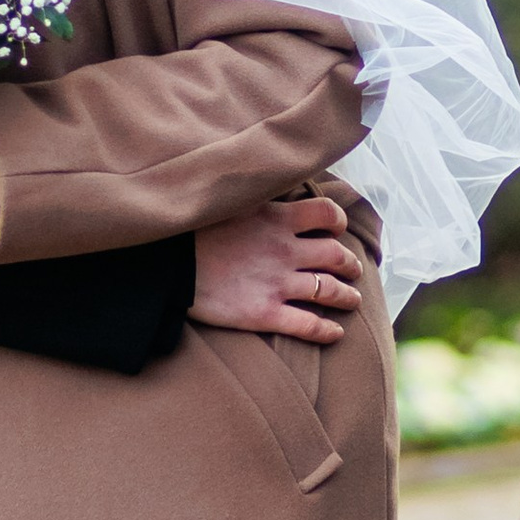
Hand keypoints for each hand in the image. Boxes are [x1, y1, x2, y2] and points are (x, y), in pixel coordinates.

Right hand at [192, 193, 365, 343]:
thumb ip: (255, 200)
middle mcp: (285, 250)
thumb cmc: (192, 230)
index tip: (336, 231)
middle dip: (350, 264)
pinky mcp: (265, 313)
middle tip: (352, 270)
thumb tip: (266, 186)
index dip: (337, 223)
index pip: (327, 214)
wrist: (167, 265)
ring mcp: (278, 283)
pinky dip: (328, 331)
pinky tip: (335, 333)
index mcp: (276, 219)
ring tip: (351, 301)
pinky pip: (309, 325)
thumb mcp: (228, 201)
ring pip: (330, 291)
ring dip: (347, 297)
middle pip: (336, 255)